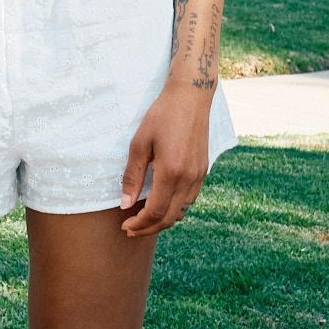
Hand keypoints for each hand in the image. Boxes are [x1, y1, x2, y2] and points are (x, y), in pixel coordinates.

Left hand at [116, 84, 209, 237]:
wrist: (190, 97)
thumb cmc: (161, 116)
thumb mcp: (139, 143)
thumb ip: (132, 176)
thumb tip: (125, 204)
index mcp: (171, 171)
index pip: (155, 211)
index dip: (139, 223)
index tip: (125, 226)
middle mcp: (189, 178)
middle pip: (169, 217)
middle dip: (149, 228)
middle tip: (131, 230)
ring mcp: (199, 175)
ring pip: (182, 211)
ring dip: (163, 220)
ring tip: (144, 220)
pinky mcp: (203, 170)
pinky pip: (190, 200)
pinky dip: (175, 209)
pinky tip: (162, 203)